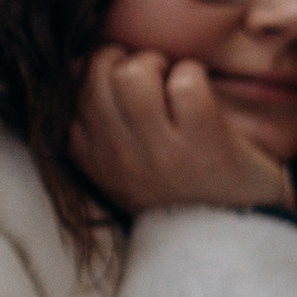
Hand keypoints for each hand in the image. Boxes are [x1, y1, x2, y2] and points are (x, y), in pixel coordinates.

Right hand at [70, 45, 294, 215]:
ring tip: (172, 84)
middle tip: (152, 80)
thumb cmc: (172, 188)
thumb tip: (75, 64)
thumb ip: (92, 125)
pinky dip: (196, 76)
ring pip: (134, 73)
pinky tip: (203, 99)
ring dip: (158, 65)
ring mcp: (160, 152)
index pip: (67, 85)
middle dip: (127, 59)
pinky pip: (187, 82)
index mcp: (90, 156)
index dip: (95, 68)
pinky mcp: (204, 145)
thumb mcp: (117, 167)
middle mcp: (118, 156)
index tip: (120, 86)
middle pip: (97, 69)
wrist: (229, 238)